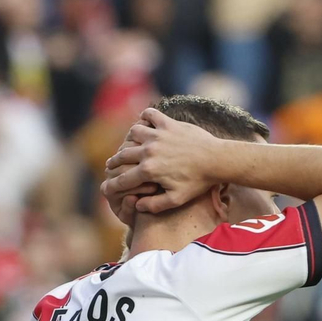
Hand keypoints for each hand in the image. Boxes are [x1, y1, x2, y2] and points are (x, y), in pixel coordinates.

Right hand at [101, 108, 229, 214]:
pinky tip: (145, 123)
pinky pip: (150, 114)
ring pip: (133, 133)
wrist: (217, 160)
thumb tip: (136, 205)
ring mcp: (158, 135)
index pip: (122, 179)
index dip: (111, 185)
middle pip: (122, 155)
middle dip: (114, 162)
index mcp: (149, 171)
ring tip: (129, 144)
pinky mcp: (169, 124)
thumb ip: (154, 205)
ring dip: (129, 139)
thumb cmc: (198, 182)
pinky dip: (145, 117)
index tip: (104, 188)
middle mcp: (149, 151)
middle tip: (111, 165)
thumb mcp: (176, 200)